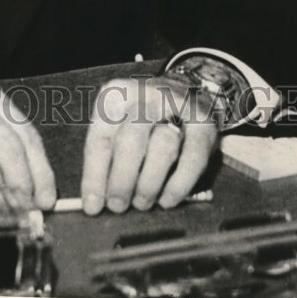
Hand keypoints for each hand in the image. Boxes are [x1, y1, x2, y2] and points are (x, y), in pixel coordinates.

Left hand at [81, 75, 218, 213]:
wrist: (186, 90)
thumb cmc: (142, 118)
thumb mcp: (118, 123)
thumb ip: (106, 156)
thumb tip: (95, 199)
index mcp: (116, 95)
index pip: (101, 138)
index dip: (95, 175)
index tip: (92, 206)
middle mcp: (147, 96)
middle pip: (131, 141)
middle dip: (122, 180)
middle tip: (118, 207)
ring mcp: (179, 107)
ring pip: (162, 147)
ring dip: (149, 184)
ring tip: (141, 203)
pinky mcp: (204, 124)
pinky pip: (192, 159)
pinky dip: (178, 185)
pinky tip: (167, 200)